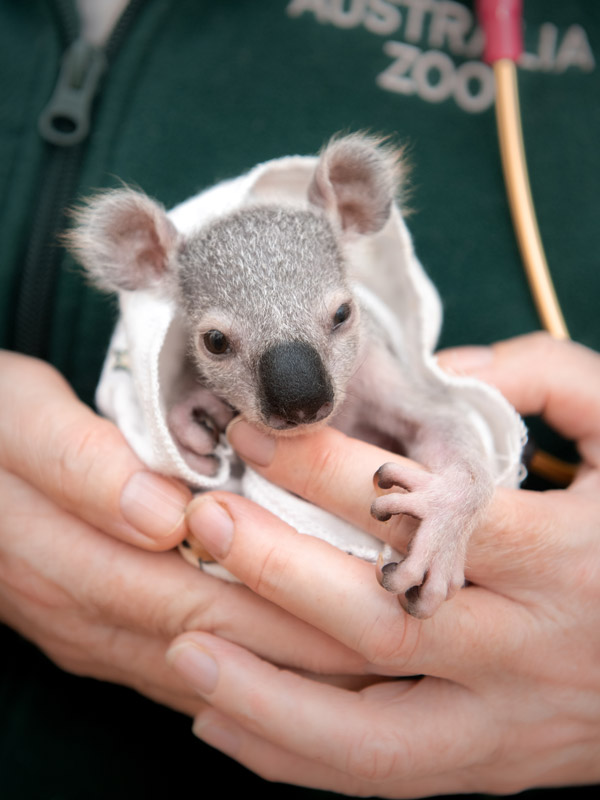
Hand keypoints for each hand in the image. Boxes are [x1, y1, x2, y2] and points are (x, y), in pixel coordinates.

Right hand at [0, 352, 356, 714]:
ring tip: (365, 662)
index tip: (356, 594)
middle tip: (392, 638)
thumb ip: (78, 461)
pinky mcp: (96, 639)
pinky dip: (238, 677)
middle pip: (207, 636)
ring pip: (198, 666)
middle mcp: (79, 610)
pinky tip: (291, 672)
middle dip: (301, 645)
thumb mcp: (15, 418)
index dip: (275, 596)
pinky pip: (174, 672)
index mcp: (60, 552)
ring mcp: (87, 635)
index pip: (188, 586)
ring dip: (281, 671)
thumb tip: (158, 514)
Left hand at [167, 333, 599, 794]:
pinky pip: (383, 776)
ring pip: (368, 735)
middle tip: (203, 521)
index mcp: (565, 559)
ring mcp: (508, 724)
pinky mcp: (494, 764)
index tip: (257, 434)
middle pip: (381, 620)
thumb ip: (547, 381)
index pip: (421, 514)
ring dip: (265, 695)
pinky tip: (225, 722)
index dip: (326, 470)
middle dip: (278, 569)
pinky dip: (296, 757)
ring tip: (183, 650)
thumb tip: (444, 374)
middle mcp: (529, 650)